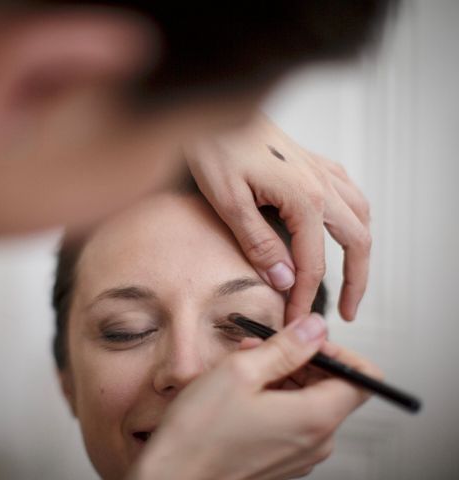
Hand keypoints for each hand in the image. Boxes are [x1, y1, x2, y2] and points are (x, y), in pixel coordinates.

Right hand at [127, 314, 379, 479]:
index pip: (362, 378)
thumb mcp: (241, 371)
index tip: (305, 340)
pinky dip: (275, 399)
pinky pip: (292, 421)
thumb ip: (286, 347)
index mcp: (315, 418)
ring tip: (244, 365)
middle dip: (300, 359)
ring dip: (283, 376)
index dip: (337, 351)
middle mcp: (317, 441)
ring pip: (309, 402)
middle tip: (261, 347)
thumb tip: (317, 327)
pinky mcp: (283, 460)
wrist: (174, 476)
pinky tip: (242, 390)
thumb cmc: (201, 430)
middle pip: (332, 388)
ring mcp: (301, 455)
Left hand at [187, 113, 370, 321]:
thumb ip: (258, 242)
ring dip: (360, 249)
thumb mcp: (228, 200)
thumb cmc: (214, 146)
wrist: (212, 106)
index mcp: (304, 197)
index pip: (313, 263)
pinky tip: (339, 225)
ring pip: (360, 215)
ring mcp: (319, 170)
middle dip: (356, 281)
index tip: (294, 318)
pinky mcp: (310, 161)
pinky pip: (348, 191)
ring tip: (352, 277)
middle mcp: (321, 183)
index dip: (304, 297)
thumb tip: (283, 279)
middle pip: (357, 241)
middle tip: (347, 312)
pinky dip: (353, 216)